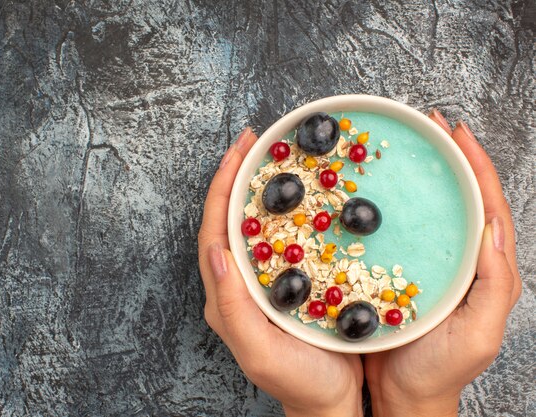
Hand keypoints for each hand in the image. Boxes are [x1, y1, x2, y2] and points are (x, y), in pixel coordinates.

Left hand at [198, 128, 363, 416]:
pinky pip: (280, 237)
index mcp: (225, 295)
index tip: (238, 152)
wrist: (331, 401)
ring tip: (273, 157)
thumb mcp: (259, 350)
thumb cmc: (298, 381)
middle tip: (254, 142)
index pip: (214, 229)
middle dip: (236, 177)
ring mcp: (263, 281)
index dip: (222, 188)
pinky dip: (285, 210)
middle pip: (229, 219)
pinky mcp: (287, 282)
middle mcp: (238, 283)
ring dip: (258, 188)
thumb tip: (215, 251)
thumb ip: (231, 305)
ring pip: (253, 224)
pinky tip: (302, 195)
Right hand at [364, 110, 521, 416]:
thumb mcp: (479, 333)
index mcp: (486, 269)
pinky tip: (376, 193)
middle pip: (463, 197)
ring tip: (409, 147)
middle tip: (432, 126)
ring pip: (433, 210)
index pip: (489, 205)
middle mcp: (460, 259)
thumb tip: (492, 228)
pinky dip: (395, 205)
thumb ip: (494, 285)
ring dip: (425, 175)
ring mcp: (429, 262)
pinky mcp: (399, 268)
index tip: (459, 134)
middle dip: (452, 157)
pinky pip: (401, 230)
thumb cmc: (440, 369)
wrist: (402, 394)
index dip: (477, 166)